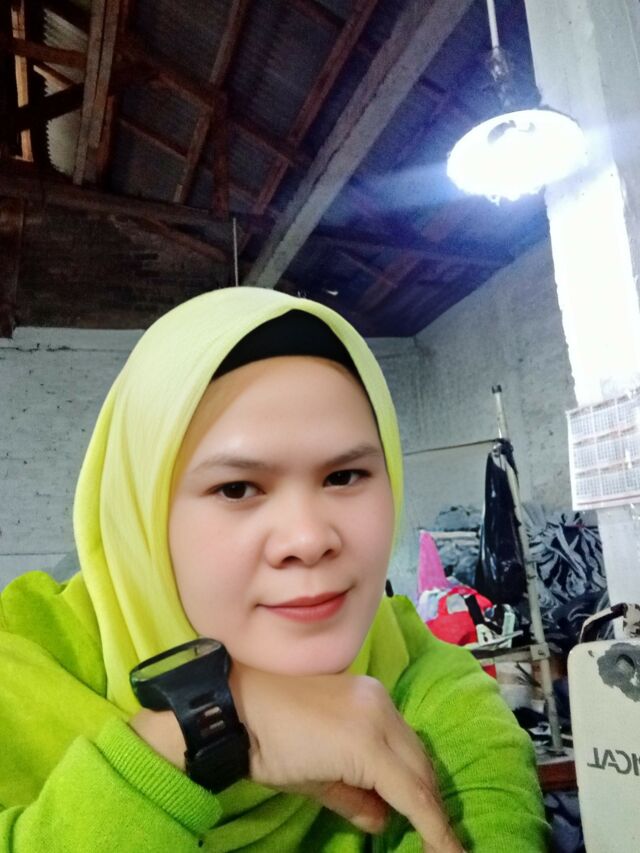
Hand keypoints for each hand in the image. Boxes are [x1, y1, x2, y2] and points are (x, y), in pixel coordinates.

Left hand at [230, 664, 463, 851]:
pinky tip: (398, 775)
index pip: (414, 793)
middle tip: (435, 840)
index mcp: (367, 742)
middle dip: (431, 806)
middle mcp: (381, 712)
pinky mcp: (368, 688)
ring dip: (419, 779)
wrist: (240, 700)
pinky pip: (398, 727)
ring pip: (414, 745)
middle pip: (421, 768)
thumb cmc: (268, 750)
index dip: (437, 830)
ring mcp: (375, 695)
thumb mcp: (312, 787)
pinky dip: (402, 754)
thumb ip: (355, 804)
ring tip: (419, 812)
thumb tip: (384, 820)